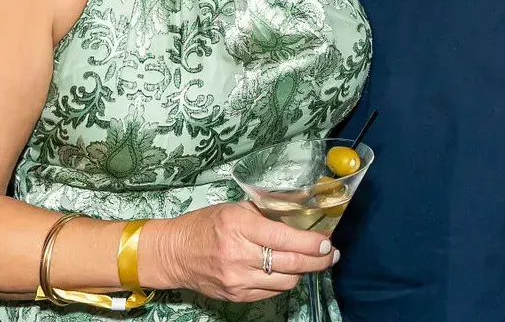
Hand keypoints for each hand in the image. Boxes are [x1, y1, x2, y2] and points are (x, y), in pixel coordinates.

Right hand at [140, 202, 337, 302]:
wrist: (174, 254)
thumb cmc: (205, 225)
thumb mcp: (236, 208)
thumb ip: (267, 213)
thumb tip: (300, 216)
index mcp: (240, 227)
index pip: (286, 239)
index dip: (311, 243)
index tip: (327, 242)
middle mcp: (239, 255)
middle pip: (292, 263)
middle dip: (318, 260)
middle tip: (330, 254)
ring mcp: (238, 279)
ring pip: (286, 281)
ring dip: (303, 272)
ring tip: (312, 262)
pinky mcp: (236, 296)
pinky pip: (272, 292)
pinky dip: (285, 281)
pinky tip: (289, 271)